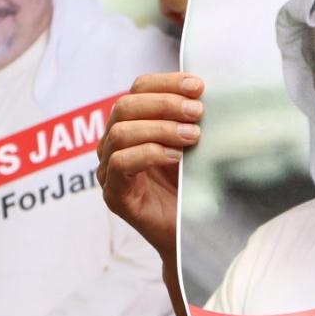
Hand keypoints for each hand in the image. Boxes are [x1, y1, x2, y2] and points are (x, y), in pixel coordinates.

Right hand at [98, 72, 203, 261]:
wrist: (190, 232)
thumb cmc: (192, 186)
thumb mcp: (194, 145)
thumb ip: (192, 119)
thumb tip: (206, 91)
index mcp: (132, 125)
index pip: (138, 89)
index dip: (166, 82)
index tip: (198, 86)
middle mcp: (114, 144)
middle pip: (125, 106)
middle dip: (165, 104)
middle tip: (198, 112)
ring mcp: (109, 170)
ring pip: (121, 133)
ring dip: (160, 128)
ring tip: (192, 136)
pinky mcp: (114, 194)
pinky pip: (121, 164)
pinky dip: (149, 154)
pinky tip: (175, 156)